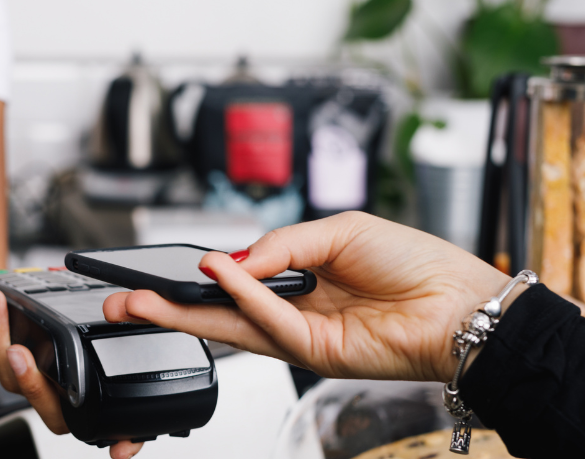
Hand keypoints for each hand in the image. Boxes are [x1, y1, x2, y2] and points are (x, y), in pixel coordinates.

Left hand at [0, 288, 143, 458]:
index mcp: (64, 407)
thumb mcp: (117, 395)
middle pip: (16, 382)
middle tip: (15, 344)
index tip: (22, 357)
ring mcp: (16, 374)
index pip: (46, 405)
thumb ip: (126, 433)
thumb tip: (126, 451)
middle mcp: (38, 393)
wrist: (62, 345)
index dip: (33, 384)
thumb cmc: (92, 367)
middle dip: (9, 357)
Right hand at [103, 211, 516, 382]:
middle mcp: (294, 311)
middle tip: (123, 303)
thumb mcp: (338, 229)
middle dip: (167, 310)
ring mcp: (303, 336)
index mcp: (299, 279)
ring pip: (231, 328)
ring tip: (144, 299)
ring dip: (185, 312)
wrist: (461, 299)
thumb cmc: (414, 260)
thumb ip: (281, 245)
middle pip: (219, 314)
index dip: (199, 277)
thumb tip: (231, 260)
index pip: (236, 281)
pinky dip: (242, 298)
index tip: (165, 268)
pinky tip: (220, 274)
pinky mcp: (316, 355)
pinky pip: (269, 324)